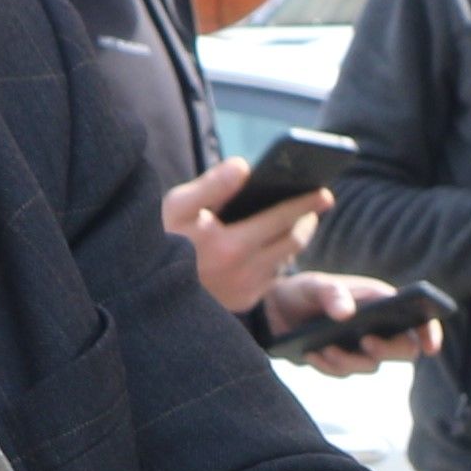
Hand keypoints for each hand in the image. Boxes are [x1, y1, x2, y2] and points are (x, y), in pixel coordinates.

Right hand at [162, 161, 321, 317]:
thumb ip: (213, 185)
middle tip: (317, 201)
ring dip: (294, 239)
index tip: (325, 192)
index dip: (307, 203)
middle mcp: (244, 273)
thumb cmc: (159, 238)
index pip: (282, 219)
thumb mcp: (177, 206)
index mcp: (230, 246)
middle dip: (308, 219)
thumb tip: (245, 167)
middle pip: (293, 241)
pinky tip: (271, 242)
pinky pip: (272, 276)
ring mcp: (246, 291)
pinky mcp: (244, 303)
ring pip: (286, 260)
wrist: (146, 289)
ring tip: (296, 218)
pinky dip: (276, 258)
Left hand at [264, 273, 437, 373]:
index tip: (430, 346)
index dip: (430, 332)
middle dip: (388, 349)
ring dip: (348, 359)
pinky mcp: (342, 362)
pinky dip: (328, 365)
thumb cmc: (303, 292)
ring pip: (371, 366)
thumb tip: (347, 314)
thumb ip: (330, 293)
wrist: (275, 312)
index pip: (418, 318)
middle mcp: (379, 327)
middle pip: (404, 349)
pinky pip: (344, 373)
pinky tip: (310, 353)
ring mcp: (361, 347)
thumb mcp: (312, 285)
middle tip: (367, 341)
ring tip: (323, 347)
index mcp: (381, 301)